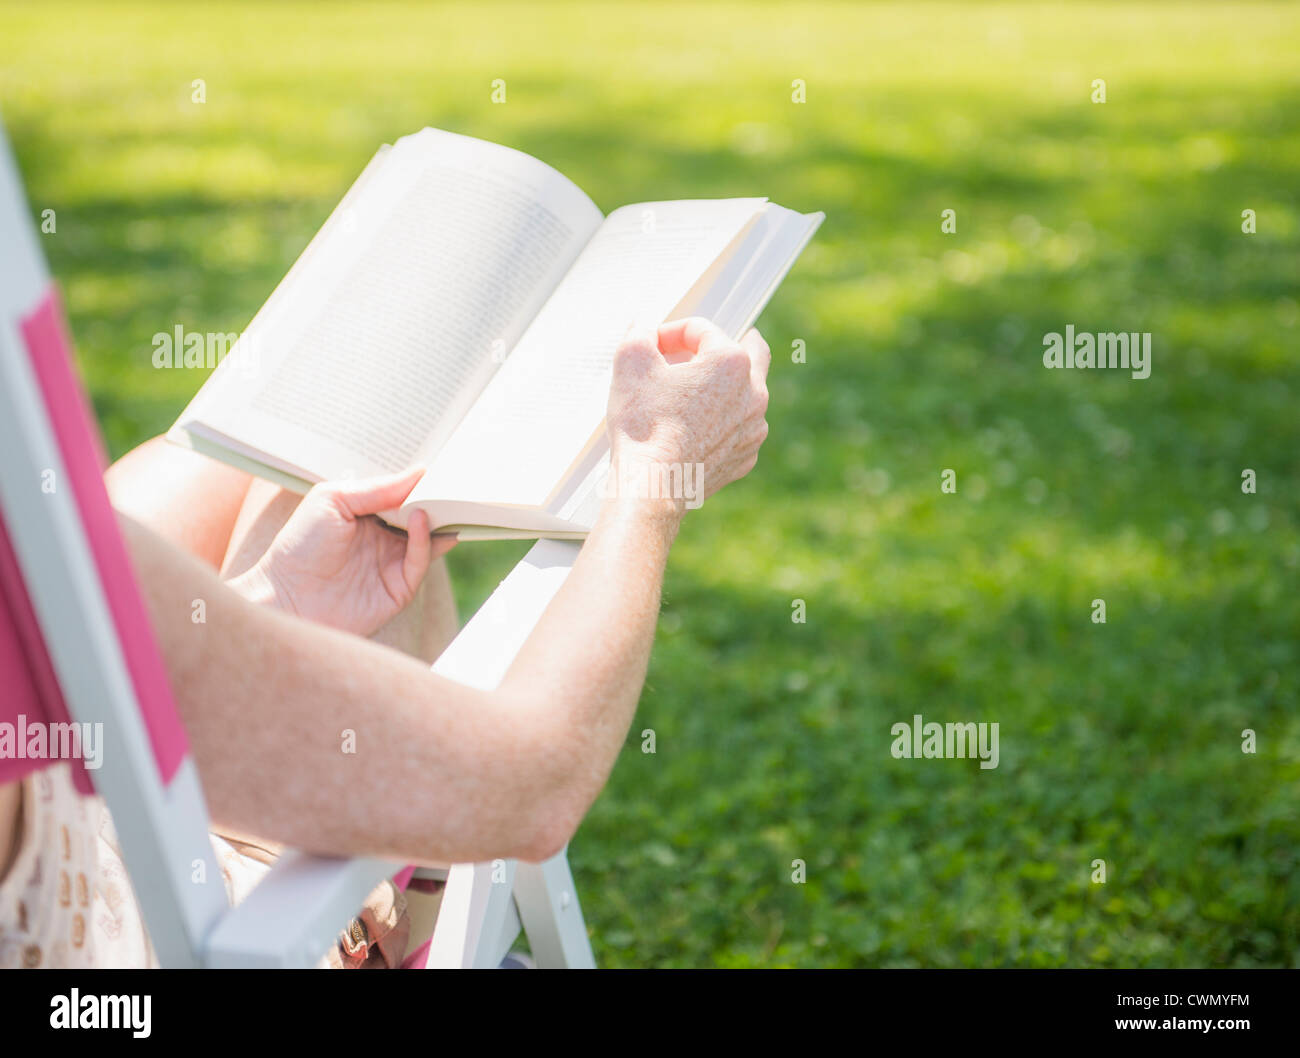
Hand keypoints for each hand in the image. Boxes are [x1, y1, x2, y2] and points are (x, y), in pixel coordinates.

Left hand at [228, 468, 456, 636]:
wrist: (286, 596)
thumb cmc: (300, 545)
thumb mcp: (333, 500)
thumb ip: (376, 488)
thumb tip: (419, 472)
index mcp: (366, 515)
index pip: (402, 495)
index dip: (418, 482)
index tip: (436, 466)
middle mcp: (383, 539)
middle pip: (421, 516)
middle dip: (436, 499)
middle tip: (451, 480)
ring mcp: (392, 564)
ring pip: (427, 539)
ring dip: (438, 519)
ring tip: (444, 497)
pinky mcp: (399, 590)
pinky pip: (419, 563)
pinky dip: (424, 541)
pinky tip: (420, 519)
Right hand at [605, 318, 769, 515]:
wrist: (652, 488)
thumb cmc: (644, 428)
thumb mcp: (631, 362)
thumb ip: (639, 333)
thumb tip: (643, 329)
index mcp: (732, 362)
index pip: (702, 330)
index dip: (671, 331)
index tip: (653, 345)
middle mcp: (754, 394)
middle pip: (748, 353)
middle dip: (722, 346)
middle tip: (709, 346)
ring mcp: (753, 429)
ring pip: (745, 395)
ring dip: (722, 387)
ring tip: (692, 391)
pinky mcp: (744, 457)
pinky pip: (737, 430)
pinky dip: (720, 423)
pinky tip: (695, 428)